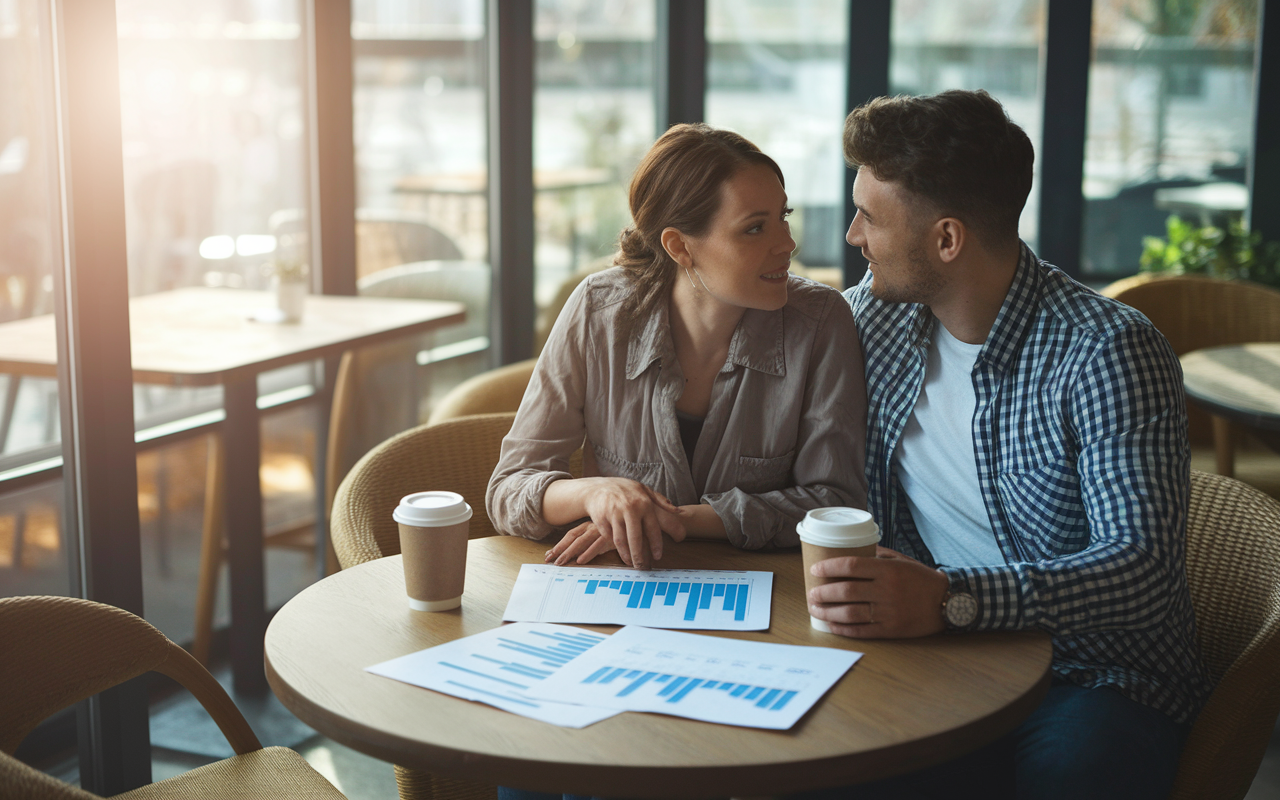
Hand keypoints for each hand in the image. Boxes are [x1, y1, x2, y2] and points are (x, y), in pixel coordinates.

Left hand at [545, 521, 617, 564]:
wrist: (636, 528)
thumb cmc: (618, 534)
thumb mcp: (601, 540)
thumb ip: (589, 546)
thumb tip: (576, 557)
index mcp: (589, 526)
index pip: (570, 535)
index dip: (559, 545)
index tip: (548, 555)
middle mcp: (593, 527)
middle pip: (572, 538)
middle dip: (559, 549)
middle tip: (549, 560)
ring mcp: (601, 531)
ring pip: (581, 542)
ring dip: (569, 553)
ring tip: (560, 563)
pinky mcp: (611, 537)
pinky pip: (597, 546)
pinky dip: (588, 553)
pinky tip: (580, 561)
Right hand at [570, 478, 684, 567]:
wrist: (597, 488)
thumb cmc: (624, 490)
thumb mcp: (644, 490)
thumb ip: (661, 501)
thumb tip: (680, 512)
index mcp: (643, 503)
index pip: (652, 528)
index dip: (656, 544)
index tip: (658, 557)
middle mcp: (629, 508)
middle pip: (635, 538)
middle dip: (639, 556)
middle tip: (643, 568)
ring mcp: (614, 514)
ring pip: (621, 541)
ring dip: (626, 555)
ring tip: (631, 563)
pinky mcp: (601, 519)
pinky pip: (609, 537)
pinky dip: (614, 547)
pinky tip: (620, 553)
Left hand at [807, 546, 949, 637]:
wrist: (948, 602)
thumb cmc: (921, 579)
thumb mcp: (901, 561)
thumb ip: (878, 555)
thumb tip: (851, 548)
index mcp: (888, 570)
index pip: (851, 566)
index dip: (829, 567)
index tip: (815, 569)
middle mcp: (886, 591)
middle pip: (846, 591)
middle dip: (823, 593)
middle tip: (811, 594)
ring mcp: (889, 612)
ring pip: (850, 613)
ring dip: (828, 612)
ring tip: (815, 609)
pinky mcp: (891, 629)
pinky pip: (862, 630)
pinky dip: (843, 629)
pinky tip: (832, 625)